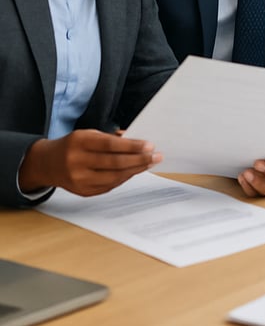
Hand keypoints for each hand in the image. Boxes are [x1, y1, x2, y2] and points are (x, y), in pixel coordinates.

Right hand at [18, 129, 159, 196]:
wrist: (47, 164)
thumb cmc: (74, 145)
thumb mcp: (88, 134)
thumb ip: (111, 137)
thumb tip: (137, 141)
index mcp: (80, 142)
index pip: (110, 145)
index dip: (132, 146)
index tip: (150, 145)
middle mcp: (77, 161)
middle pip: (114, 163)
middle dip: (139, 160)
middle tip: (156, 156)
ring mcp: (79, 179)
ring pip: (114, 177)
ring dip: (135, 170)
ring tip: (150, 163)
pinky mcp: (82, 192)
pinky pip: (109, 185)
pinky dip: (125, 178)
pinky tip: (135, 171)